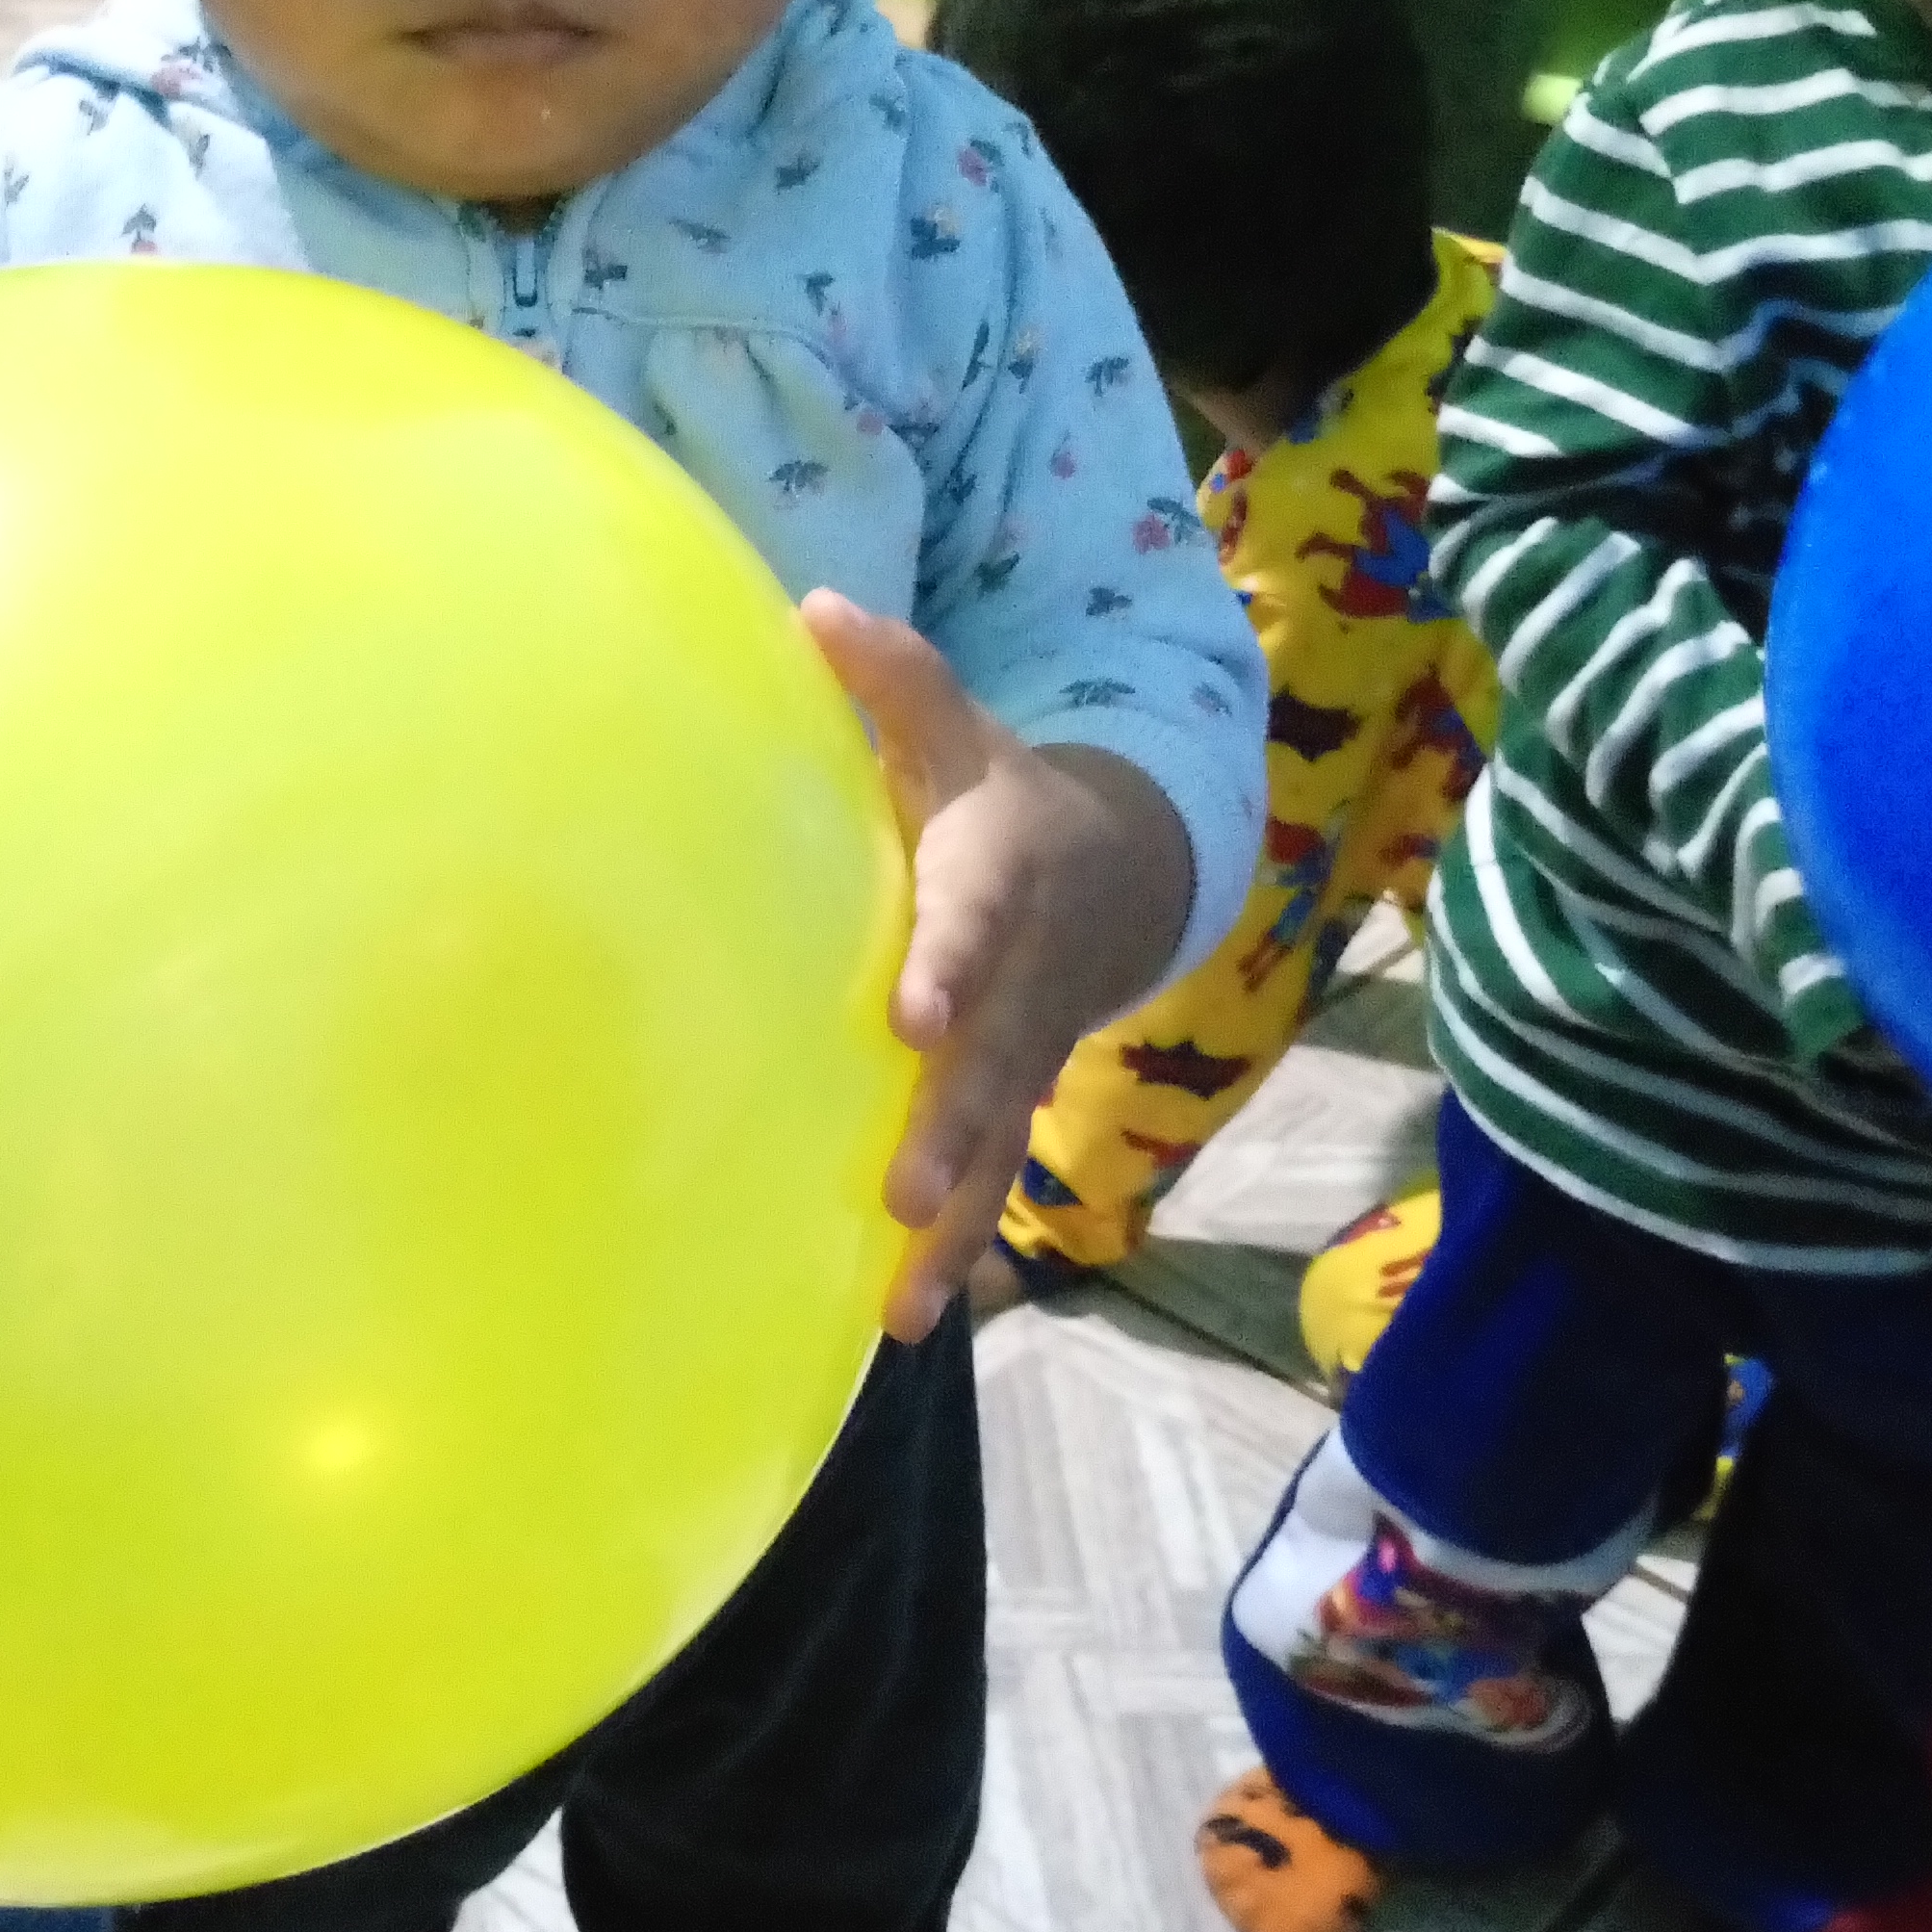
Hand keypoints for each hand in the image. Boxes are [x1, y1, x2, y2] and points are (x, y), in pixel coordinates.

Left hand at [805, 595, 1193, 1343]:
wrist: (1119, 875)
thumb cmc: (1001, 798)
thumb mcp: (959, 728)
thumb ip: (893, 678)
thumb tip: (812, 607)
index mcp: (998, 883)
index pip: (974, 922)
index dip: (949, 965)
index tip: (913, 1014)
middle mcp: (1017, 986)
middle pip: (989, 1065)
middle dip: (950, 1130)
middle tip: (903, 1191)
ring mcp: (1020, 1061)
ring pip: (994, 1151)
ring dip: (950, 1226)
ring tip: (898, 1302)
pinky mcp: (1008, 1112)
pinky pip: (987, 1187)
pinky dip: (949, 1255)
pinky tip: (891, 1324)